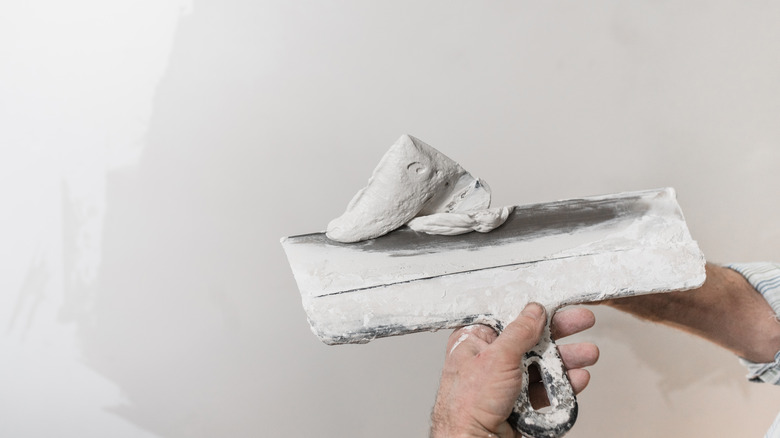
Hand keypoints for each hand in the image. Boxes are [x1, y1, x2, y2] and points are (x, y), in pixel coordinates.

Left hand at [430, 303, 598, 437]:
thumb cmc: (467, 405)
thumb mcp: (497, 358)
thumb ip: (519, 332)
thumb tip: (534, 311)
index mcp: (474, 341)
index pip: (509, 318)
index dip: (535, 312)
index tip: (558, 307)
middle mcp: (488, 360)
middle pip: (529, 340)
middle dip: (559, 333)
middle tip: (582, 322)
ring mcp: (503, 383)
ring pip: (539, 365)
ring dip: (565, 359)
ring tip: (588, 354)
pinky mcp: (516, 404)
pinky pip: (543, 390)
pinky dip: (561, 384)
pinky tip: (577, 379)